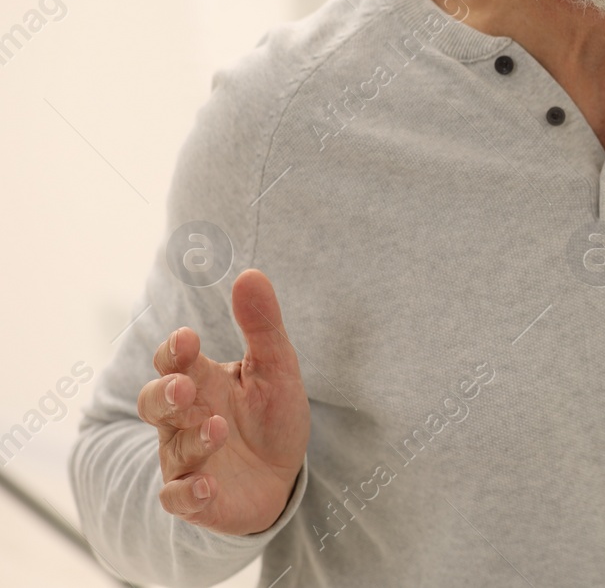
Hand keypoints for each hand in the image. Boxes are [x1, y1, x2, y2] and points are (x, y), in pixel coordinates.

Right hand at [136, 269, 309, 534]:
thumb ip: (262, 325)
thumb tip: (250, 273)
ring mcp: (187, 460)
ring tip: (219, 427)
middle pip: (153, 402)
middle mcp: (184, 420)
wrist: (283, 476)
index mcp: (201, 381)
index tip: (187, 339)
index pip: (172, 361)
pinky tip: (206, 484)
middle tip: (186, 388)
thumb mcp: (276, 368)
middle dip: (165, 393)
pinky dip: (188, 493)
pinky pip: (178, 498)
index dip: (173, 350)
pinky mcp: (198, 499)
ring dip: (194, 439)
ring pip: (173, 448)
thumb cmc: (272, 415)